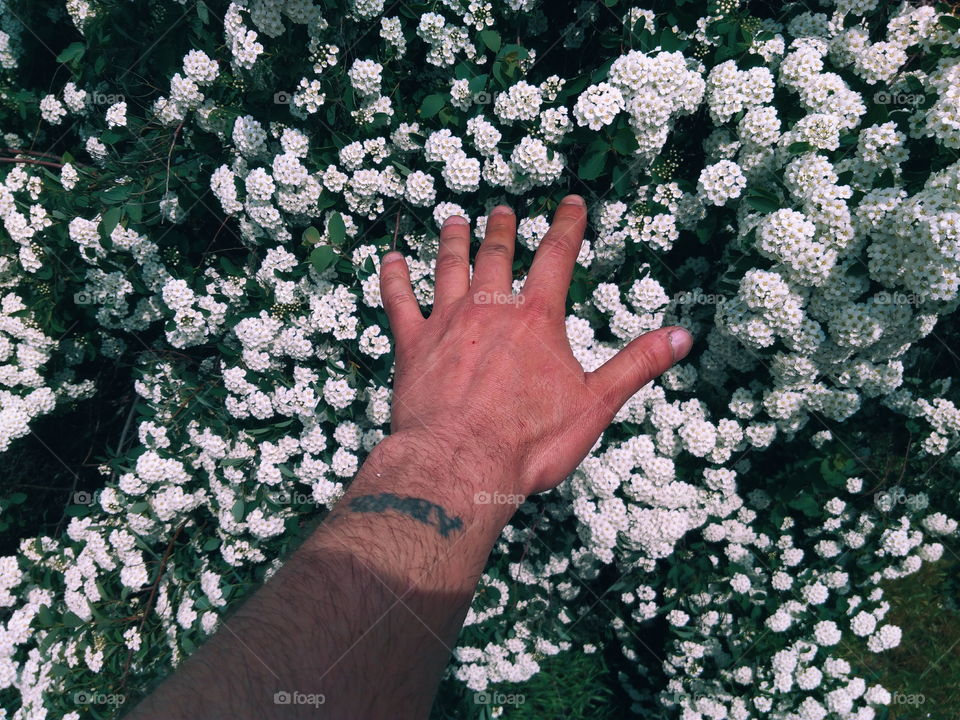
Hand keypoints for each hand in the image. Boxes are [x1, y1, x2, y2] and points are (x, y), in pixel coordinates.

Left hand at [379, 194, 691, 497]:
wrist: (461, 463)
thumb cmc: (529, 440)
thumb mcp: (596, 403)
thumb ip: (637, 364)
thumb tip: (682, 336)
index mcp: (536, 318)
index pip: (557, 257)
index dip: (567, 226)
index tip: (571, 203)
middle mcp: (489, 309)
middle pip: (496, 254)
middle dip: (502, 228)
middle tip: (503, 210)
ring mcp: (447, 323)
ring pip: (448, 267)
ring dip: (452, 241)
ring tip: (454, 220)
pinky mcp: (412, 346)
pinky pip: (398, 301)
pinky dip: (393, 278)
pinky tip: (390, 261)